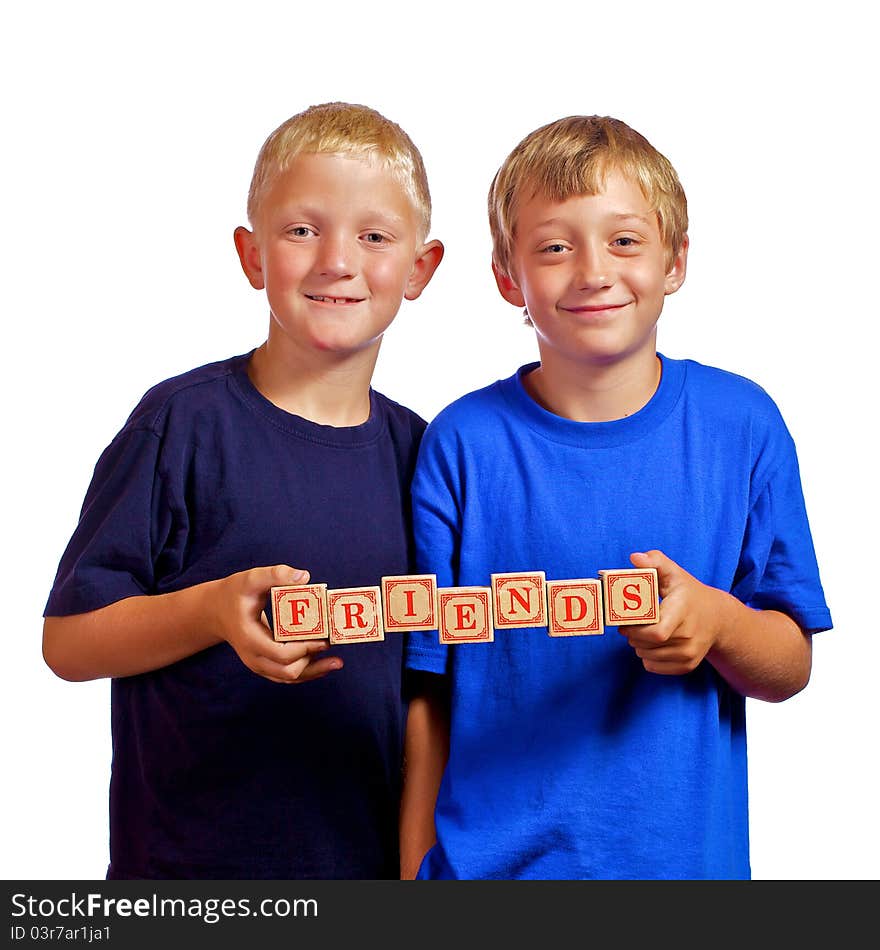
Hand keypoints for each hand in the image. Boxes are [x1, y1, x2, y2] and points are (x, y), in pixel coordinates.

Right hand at [204, 565, 342, 683]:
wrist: (217, 611)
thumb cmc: (235, 593)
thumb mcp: (251, 579)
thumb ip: (275, 574)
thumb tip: (304, 577)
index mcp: (249, 638)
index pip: (280, 654)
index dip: (304, 649)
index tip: (323, 638)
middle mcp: (253, 657)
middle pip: (287, 672)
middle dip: (313, 662)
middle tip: (331, 644)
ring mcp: (259, 664)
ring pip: (289, 677)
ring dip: (314, 671)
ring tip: (337, 662)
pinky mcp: (265, 664)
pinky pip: (288, 675)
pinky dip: (307, 672)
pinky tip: (325, 665)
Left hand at [622, 550, 730, 675]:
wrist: (717, 618)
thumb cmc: (688, 592)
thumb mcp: (674, 573)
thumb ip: (655, 561)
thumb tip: (635, 558)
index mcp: (683, 610)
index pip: (656, 632)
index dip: (634, 629)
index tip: (624, 620)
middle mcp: (689, 635)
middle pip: (647, 644)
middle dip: (631, 635)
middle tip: (627, 625)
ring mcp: (690, 653)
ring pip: (647, 656)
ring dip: (637, 645)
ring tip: (640, 632)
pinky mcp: (688, 665)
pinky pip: (653, 667)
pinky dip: (646, 657)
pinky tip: (651, 644)